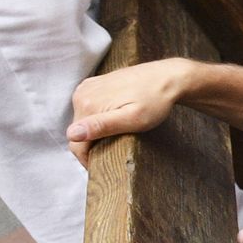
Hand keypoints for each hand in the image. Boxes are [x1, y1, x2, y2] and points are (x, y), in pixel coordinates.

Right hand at [66, 58, 192, 166]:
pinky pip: (88, 108)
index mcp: (87, 104)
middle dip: (91, 144)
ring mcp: (88, 87)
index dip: (87, 158)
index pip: (75, 143)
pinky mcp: (96, 84)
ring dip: (94, 131)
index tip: (101, 165)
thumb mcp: (133, 119)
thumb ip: (102, 126)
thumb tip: (72, 134)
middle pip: (78, 131)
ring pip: (82, 121)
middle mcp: (82, 94)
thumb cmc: (156, 101)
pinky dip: (97, 118)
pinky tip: (114, 120)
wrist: (169, 77)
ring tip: (115, 135)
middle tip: (113, 149)